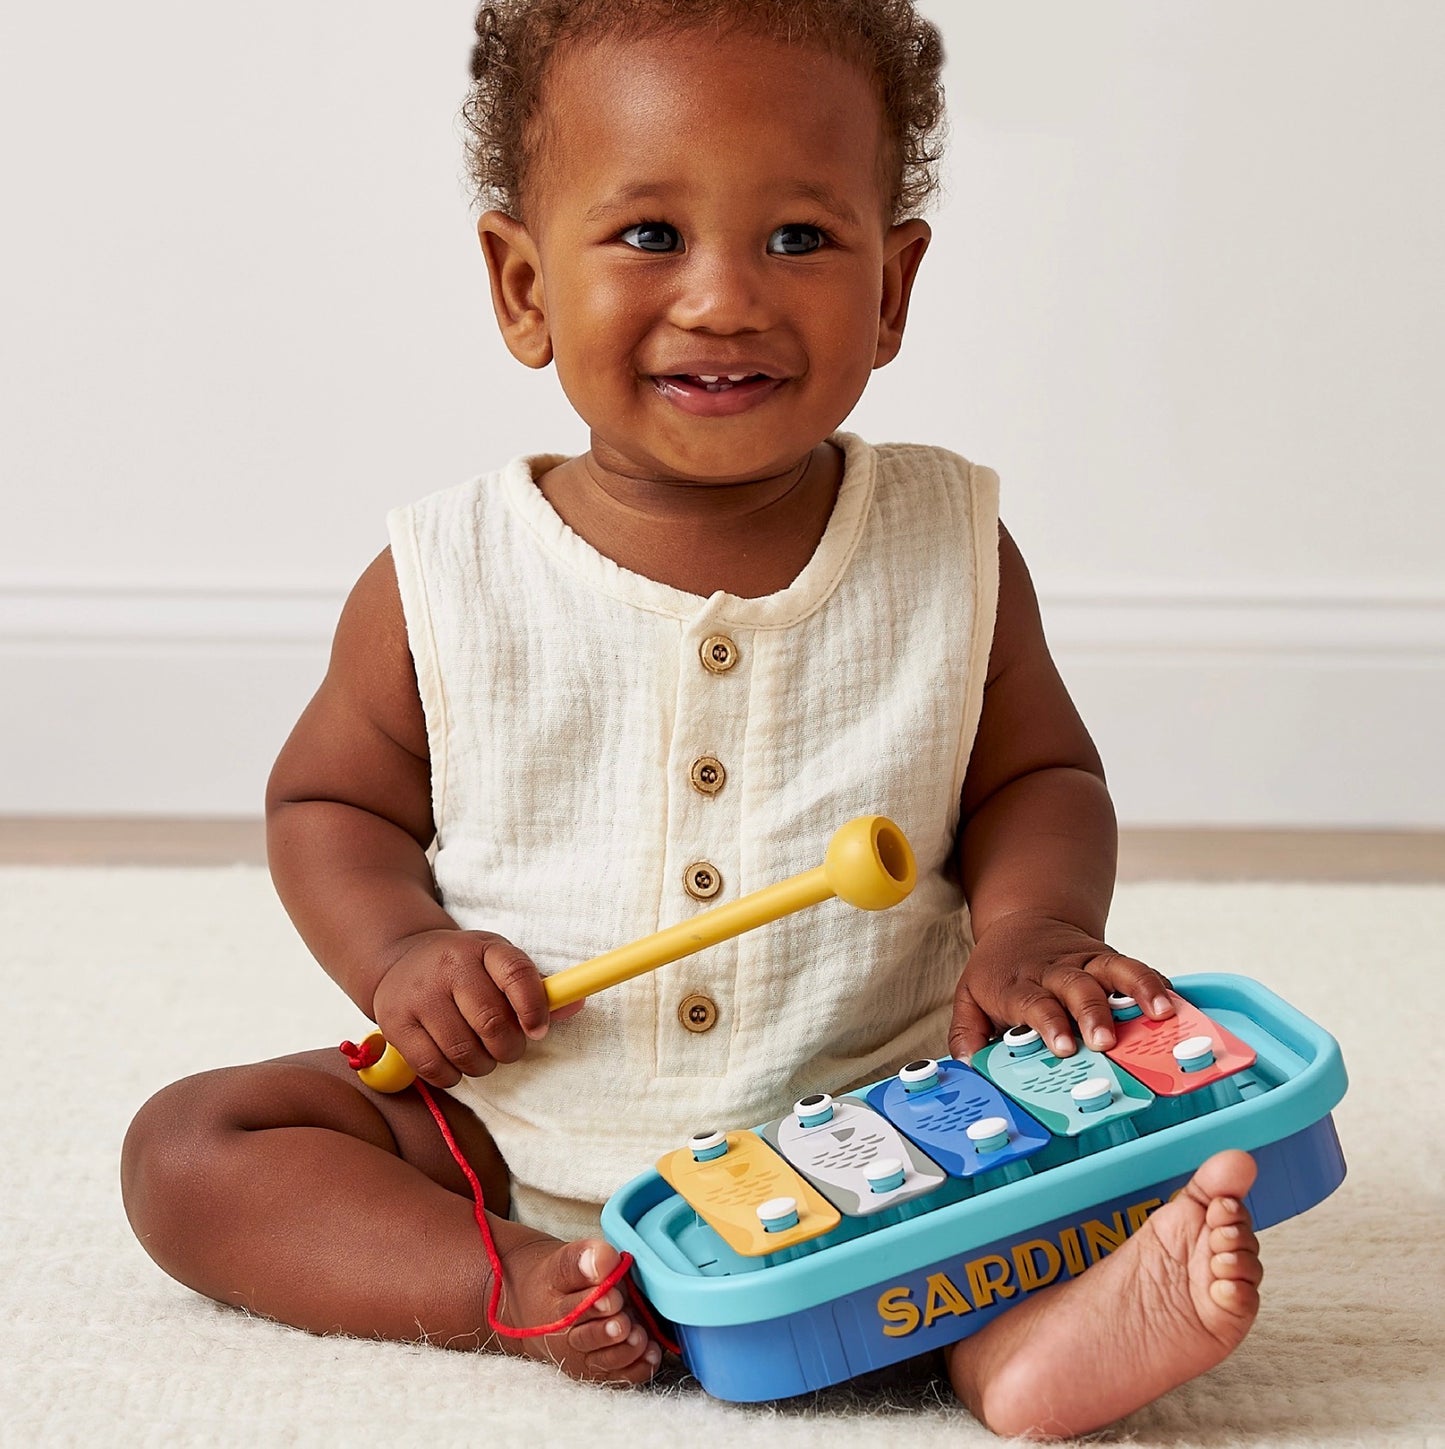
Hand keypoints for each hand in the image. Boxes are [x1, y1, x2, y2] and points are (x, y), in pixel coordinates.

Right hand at [371, 928, 582, 1086]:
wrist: (400, 958)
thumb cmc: (463, 967)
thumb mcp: (498, 963)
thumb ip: (536, 987)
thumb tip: (577, 1003)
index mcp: (484, 948)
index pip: (517, 975)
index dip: (534, 1009)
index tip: (539, 1031)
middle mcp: (449, 966)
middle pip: (492, 1023)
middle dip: (509, 1048)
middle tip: (508, 1048)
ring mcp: (419, 994)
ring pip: (464, 1051)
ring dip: (482, 1065)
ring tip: (482, 1055)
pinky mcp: (395, 1022)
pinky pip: (433, 1067)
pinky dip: (452, 1075)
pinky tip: (454, 1061)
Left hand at [948, 910, 1173, 1061]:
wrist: (1024, 922)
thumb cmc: (998, 972)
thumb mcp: (969, 998)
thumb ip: (966, 1034)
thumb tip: (968, 1066)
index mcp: (1018, 984)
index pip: (1033, 1002)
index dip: (1049, 1022)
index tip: (1062, 1047)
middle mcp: (1054, 971)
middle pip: (1076, 988)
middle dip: (1092, 1014)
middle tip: (1105, 1041)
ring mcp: (1086, 963)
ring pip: (1113, 971)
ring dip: (1137, 990)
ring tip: (1159, 1013)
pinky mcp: (1109, 959)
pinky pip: (1136, 968)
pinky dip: (1156, 984)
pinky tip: (1173, 1003)